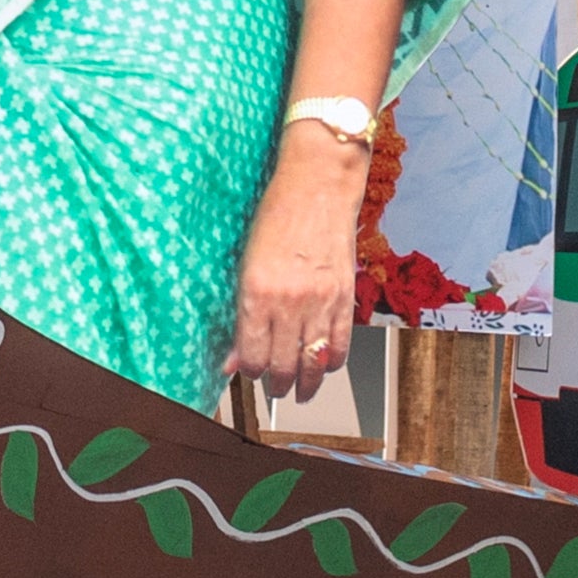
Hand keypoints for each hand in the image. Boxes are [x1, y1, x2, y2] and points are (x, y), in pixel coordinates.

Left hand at [228, 128, 372, 388]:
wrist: (318, 186)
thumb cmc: (276, 216)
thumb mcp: (246, 264)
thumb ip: (241, 315)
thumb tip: (232, 357)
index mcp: (256, 293)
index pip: (252, 355)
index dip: (250, 371)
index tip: (250, 372)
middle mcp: (289, 302)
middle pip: (283, 365)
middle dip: (277, 384)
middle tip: (275, 389)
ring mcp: (320, 301)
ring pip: (313, 362)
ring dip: (307, 383)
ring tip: (301, 391)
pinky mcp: (345, 297)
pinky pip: (340, 345)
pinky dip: (332, 363)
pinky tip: (325, 366)